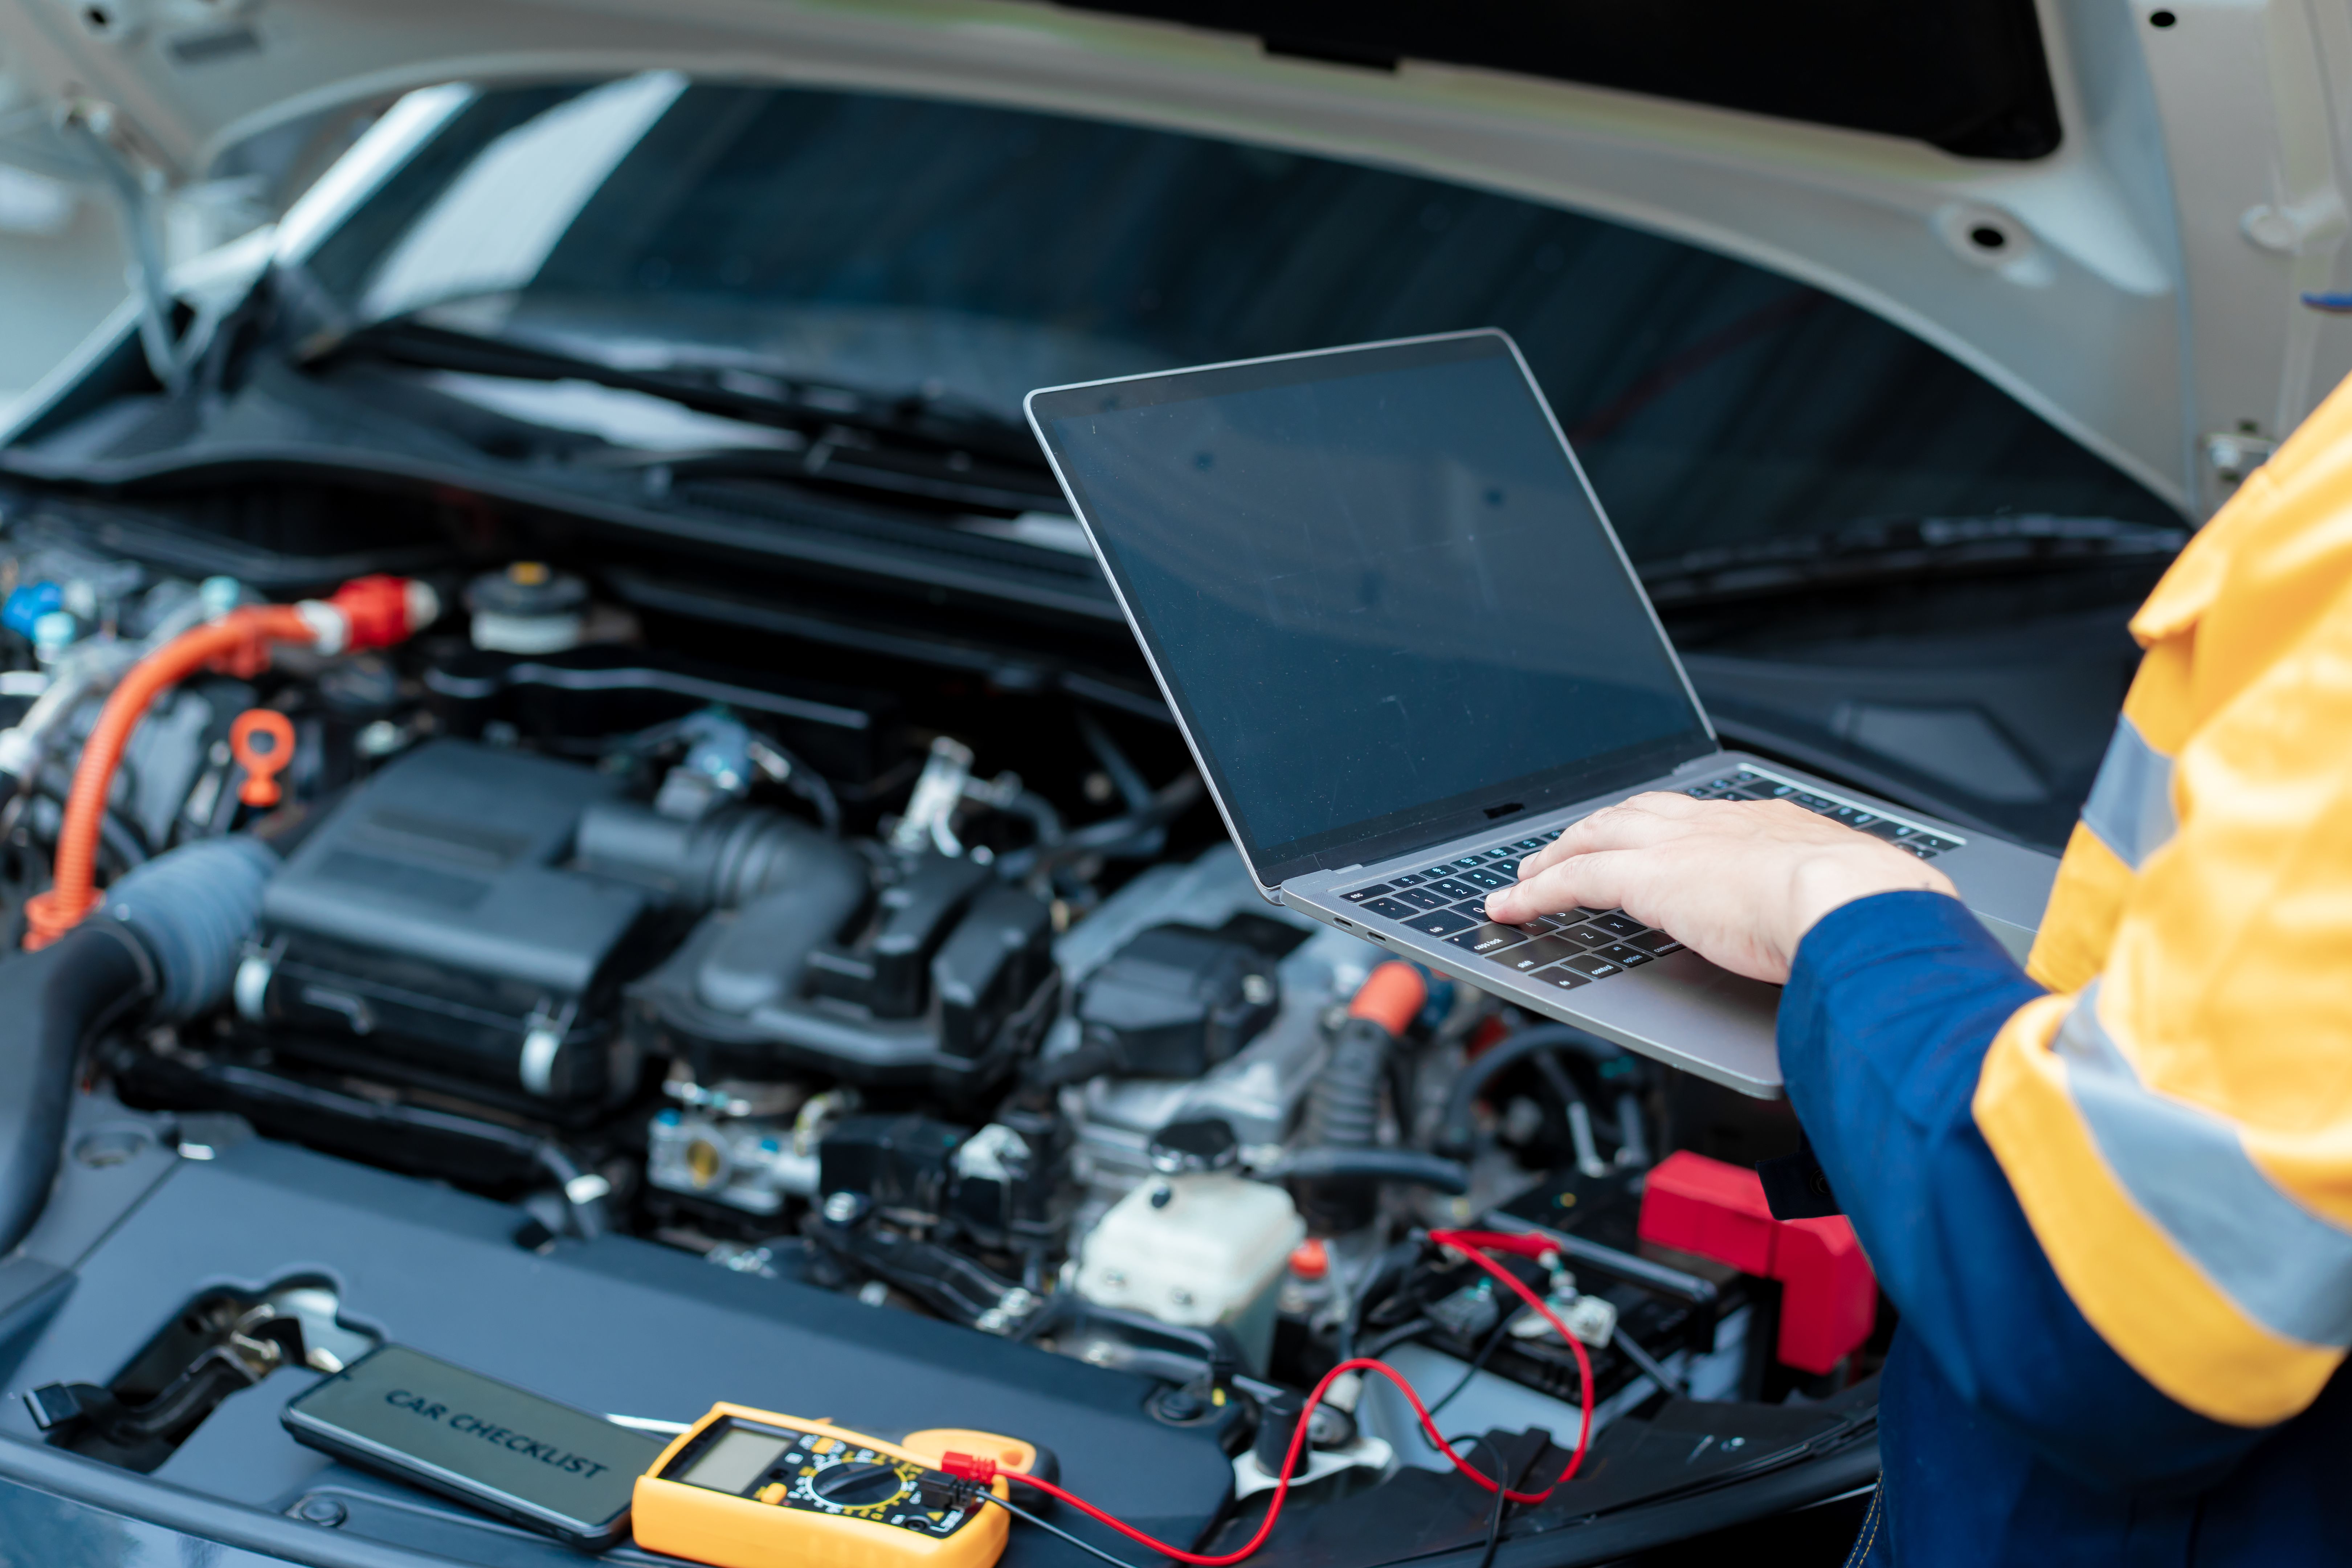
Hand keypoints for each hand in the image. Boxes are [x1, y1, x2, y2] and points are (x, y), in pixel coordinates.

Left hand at [1482, 792, 1958, 982]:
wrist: (1853, 901)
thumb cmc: (1868, 910)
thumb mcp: (1843, 903)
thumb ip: (1824, 914)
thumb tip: (1832, 939)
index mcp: (1767, 828)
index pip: (1701, 820)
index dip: (1665, 829)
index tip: (1653, 841)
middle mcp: (1716, 825)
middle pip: (1636, 815)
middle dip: (1598, 830)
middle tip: (1569, 847)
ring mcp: (1677, 847)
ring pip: (1595, 837)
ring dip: (1558, 855)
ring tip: (1530, 874)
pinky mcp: (1645, 878)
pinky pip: (1572, 881)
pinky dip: (1535, 893)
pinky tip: (1510, 908)